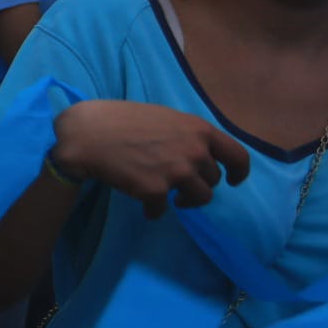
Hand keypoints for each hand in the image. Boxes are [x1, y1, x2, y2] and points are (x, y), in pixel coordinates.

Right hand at [52, 99, 249, 217]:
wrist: (88, 134)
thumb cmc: (121, 119)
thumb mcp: (164, 117)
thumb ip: (185, 135)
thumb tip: (197, 152)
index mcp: (199, 130)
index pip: (237, 156)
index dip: (238, 172)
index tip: (232, 181)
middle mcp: (194, 152)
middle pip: (213, 179)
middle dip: (199, 183)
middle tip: (179, 183)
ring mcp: (177, 173)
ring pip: (199, 199)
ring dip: (186, 201)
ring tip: (169, 198)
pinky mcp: (155, 191)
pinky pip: (162, 210)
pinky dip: (153, 210)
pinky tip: (142, 204)